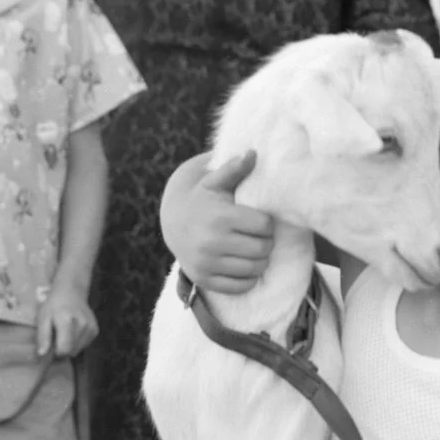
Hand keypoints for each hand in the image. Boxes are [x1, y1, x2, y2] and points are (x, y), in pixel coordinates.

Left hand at [36, 282, 97, 356]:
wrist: (72, 292)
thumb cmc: (54, 305)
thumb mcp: (42, 318)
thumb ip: (43, 337)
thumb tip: (42, 355)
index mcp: (67, 321)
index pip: (64, 350)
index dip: (55, 353)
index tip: (50, 347)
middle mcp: (82, 325)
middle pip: (71, 352)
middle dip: (62, 349)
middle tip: (56, 337)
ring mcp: (91, 328)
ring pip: (78, 350)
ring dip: (70, 346)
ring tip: (65, 333)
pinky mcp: (95, 330)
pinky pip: (84, 345)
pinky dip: (77, 342)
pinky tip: (73, 331)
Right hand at [159, 150, 274, 294]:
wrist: (172, 224)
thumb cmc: (202, 200)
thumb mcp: (214, 182)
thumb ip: (234, 169)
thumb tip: (253, 153)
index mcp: (220, 217)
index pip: (265, 226)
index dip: (267, 223)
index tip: (260, 220)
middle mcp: (213, 242)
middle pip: (263, 249)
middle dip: (265, 242)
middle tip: (259, 236)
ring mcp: (208, 264)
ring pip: (255, 269)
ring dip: (260, 260)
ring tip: (253, 249)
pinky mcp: (205, 280)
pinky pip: (242, 286)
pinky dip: (248, 278)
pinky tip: (243, 264)